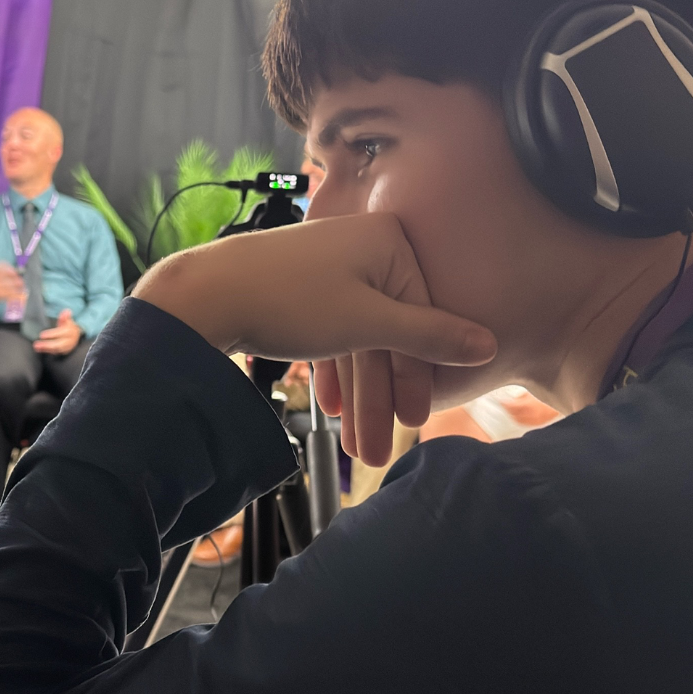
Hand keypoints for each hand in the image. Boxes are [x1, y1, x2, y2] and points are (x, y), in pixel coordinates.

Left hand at [33, 309, 82, 355]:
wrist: (75, 335)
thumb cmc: (68, 326)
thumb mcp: (67, 320)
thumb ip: (65, 317)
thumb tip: (67, 311)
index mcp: (69, 332)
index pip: (60, 333)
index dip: (51, 335)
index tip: (41, 335)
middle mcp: (69, 341)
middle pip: (58, 344)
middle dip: (47, 345)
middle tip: (36, 345)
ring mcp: (66, 347)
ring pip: (56, 349)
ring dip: (45, 349)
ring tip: (36, 347)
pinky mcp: (63, 351)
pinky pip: (55, 352)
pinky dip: (47, 351)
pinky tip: (39, 350)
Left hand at [131, 212, 494, 463]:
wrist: (204, 293)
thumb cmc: (290, 301)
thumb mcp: (368, 325)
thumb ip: (429, 337)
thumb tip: (488, 345)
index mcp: (389, 242)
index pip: (420, 317)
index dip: (417, 376)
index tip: (418, 421)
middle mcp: (363, 246)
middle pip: (386, 332)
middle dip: (381, 397)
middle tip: (379, 451)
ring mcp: (330, 264)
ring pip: (356, 338)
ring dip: (357, 396)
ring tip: (356, 447)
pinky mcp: (301, 282)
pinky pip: (331, 330)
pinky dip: (333, 370)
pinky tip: (330, 409)